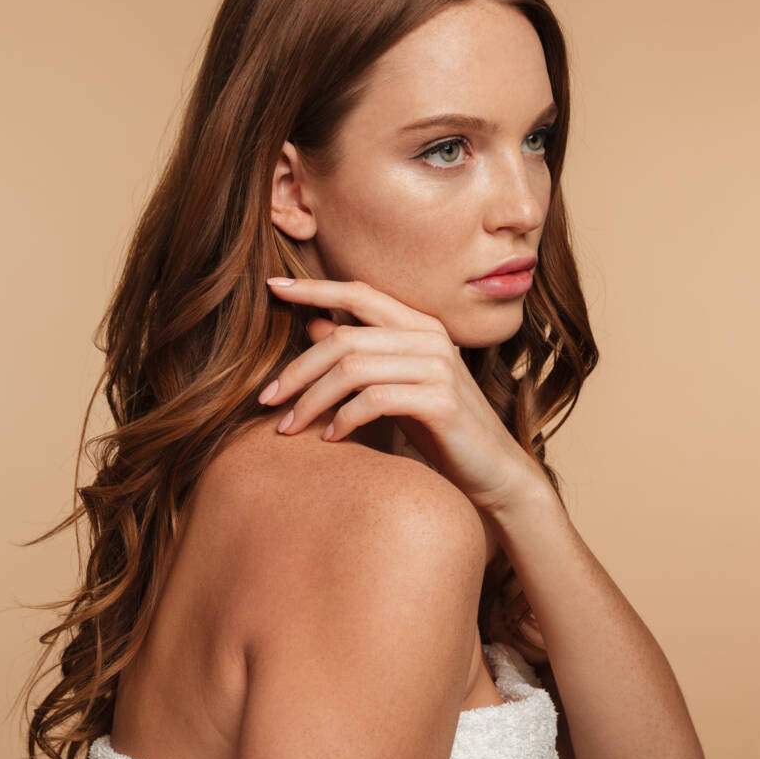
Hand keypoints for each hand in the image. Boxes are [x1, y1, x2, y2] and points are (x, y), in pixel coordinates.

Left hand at [259, 276, 542, 513]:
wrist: (493, 470)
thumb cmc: (439, 427)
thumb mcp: (394, 385)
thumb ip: (361, 354)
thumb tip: (315, 325)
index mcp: (419, 325)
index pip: (359, 292)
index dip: (313, 288)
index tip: (272, 287)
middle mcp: (430, 337)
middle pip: (343, 339)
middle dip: (297, 370)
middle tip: (266, 399)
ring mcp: (438, 367)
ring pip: (352, 369)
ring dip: (311, 400)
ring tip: (289, 428)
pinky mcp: (441, 401)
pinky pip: (374, 400)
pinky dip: (343, 419)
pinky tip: (330, 439)